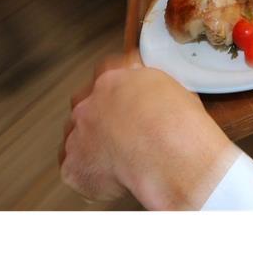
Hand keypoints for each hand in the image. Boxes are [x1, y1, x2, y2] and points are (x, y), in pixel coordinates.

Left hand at [59, 53, 238, 209]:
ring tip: (122, 161)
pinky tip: (115, 178)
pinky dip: (92, 176)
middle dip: (101, 119)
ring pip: (77, 140)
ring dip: (93, 147)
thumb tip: (160, 101)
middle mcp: (89, 105)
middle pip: (85, 107)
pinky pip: (76, 171)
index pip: (106, 73)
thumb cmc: (179, 126)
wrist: (169, 157)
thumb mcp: (176, 91)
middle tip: (124, 134)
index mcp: (114, 81)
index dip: (118, 90)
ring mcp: (77, 135)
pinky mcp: (73, 167)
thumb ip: (154, 92)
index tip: (127, 99)